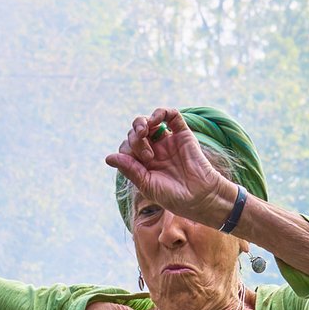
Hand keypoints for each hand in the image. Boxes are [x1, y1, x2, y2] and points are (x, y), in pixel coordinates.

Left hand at [107, 107, 241, 227]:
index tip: (138, 162)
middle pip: (135, 133)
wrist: (200, 196)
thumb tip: (108, 157)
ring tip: (145, 132)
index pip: (127, 148)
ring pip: (149, 121)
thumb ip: (130, 169)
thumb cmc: (174, 196)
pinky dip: (161, 112)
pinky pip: (171, 115)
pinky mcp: (182, 133)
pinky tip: (157, 119)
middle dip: (135, 139)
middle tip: (147, 155)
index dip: (127, 150)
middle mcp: (154, 150)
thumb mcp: (147, 185)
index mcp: (143, 164)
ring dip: (142, 123)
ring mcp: (168, 140)